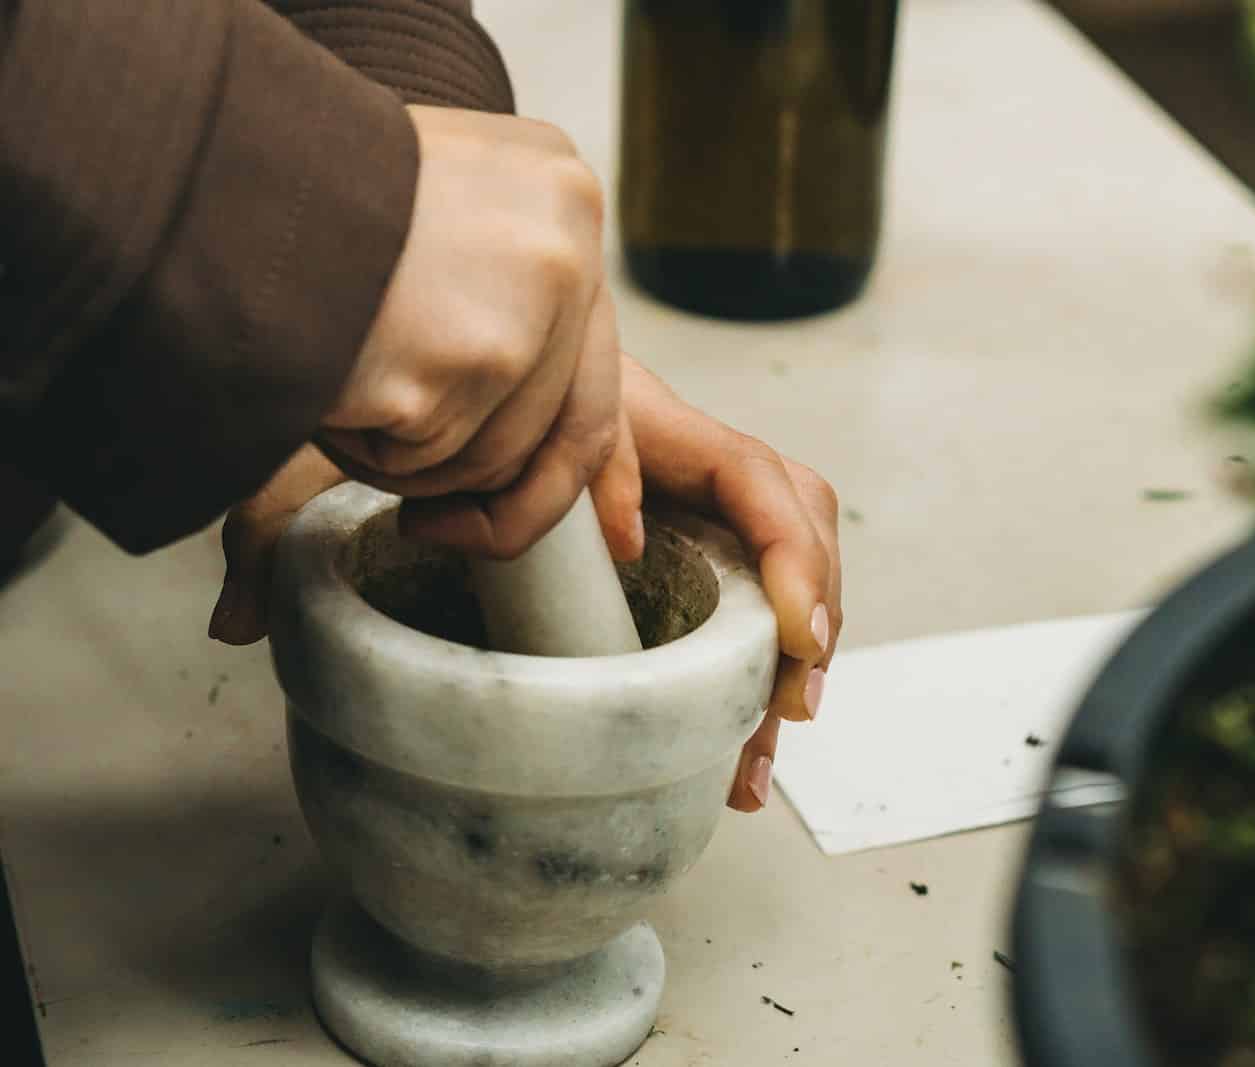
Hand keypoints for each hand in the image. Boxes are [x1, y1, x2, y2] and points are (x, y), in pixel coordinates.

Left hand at [210, 356, 842, 812]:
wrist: (413, 335)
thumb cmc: (393, 381)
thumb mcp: (335, 442)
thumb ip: (283, 515)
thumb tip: (233, 626)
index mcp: (628, 415)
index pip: (746, 473)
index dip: (779, 553)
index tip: (786, 636)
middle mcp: (665, 455)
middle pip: (789, 515)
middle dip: (807, 608)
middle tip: (789, 704)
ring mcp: (669, 499)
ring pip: (770, 561)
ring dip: (786, 655)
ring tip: (758, 759)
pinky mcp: (657, 542)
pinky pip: (731, 593)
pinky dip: (743, 668)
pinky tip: (724, 749)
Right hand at [322, 105, 624, 558]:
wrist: (199, 171)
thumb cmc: (294, 200)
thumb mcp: (428, 221)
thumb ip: (506, 307)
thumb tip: (595, 481)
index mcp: (558, 189)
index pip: (600, 357)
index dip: (594, 461)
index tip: (612, 535)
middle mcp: (565, 239)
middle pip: (563, 427)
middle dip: (502, 499)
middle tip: (431, 524)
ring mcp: (525, 299)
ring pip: (498, 456)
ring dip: (414, 463)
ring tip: (344, 387)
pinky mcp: (469, 358)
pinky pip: (433, 463)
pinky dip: (370, 455)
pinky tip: (327, 389)